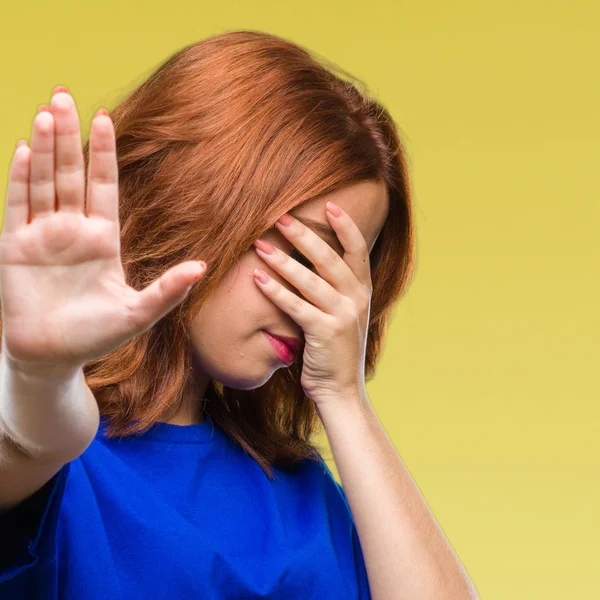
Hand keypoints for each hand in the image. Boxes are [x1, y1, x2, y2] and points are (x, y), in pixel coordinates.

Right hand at [0, 87, 206, 376]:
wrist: (53, 358)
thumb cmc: (96, 337)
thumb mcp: (137, 313)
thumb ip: (167, 290)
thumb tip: (202, 266)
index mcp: (103, 239)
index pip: (103, 186)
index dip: (102, 153)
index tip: (104, 119)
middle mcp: (72, 230)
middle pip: (70, 174)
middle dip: (68, 136)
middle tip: (64, 95)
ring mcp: (42, 236)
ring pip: (43, 182)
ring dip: (44, 148)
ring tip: (47, 112)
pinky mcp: (15, 247)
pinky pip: (16, 206)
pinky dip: (19, 179)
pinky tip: (24, 149)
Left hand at [252, 202, 370, 406]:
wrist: (341, 389)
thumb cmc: (334, 349)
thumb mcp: (343, 314)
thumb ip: (334, 288)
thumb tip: (312, 259)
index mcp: (362, 291)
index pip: (358, 250)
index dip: (345, 226)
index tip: (329, 204)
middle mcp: (356, 299)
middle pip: (329, 259)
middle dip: (304, 236)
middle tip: (281, 217)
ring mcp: (343, 316)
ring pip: (311, 281)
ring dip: (283, 261)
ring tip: (260, 245)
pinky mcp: (325, 333)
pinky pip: (297, 307)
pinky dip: (276, 291)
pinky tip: (257, 279)